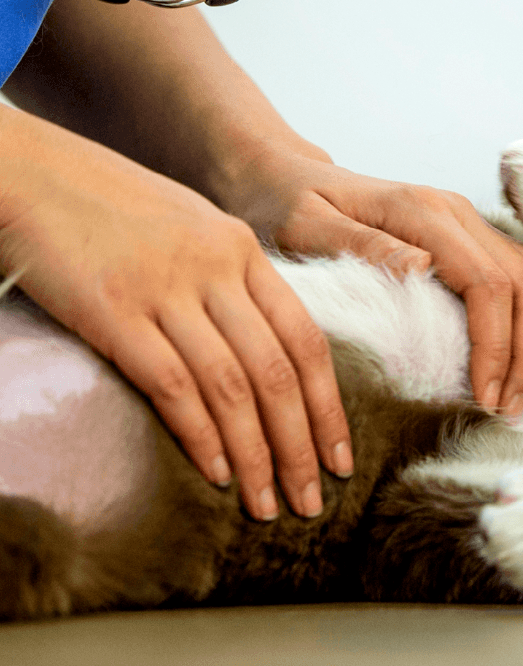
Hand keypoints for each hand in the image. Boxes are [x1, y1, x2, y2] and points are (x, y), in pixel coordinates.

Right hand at [0, 108, 352, 520]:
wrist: (31, 169)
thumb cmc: (109, 206)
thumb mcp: (190, 229)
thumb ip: (230, 279)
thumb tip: (261, 345)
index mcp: (242, 251)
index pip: (305, 339)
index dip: (328, 404)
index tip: (339, 454)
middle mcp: (216, 269)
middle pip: (280, 371)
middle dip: (303, 444)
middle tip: (313, 500)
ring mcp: (166, 288)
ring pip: (234, 385)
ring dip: (256, 454)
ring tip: (268, 504)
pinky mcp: (113, 311)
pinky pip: (171, 383)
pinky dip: (200, 434)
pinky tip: (215, 473)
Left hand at [225, 150, 522, 415]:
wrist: (289, 178)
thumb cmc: (287, 208)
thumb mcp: (306, 226)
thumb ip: (361, 245)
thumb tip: (421, 268)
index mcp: (424, 213)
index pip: (488, 284)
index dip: (497, 346)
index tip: (488, 397)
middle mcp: (459, 214)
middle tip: (519, 410)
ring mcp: (472, 224)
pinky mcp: (476, 239)